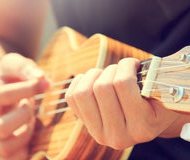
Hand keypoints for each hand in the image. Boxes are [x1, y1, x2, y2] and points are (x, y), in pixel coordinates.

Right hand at [0, 53, 49, 159]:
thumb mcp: (13, 66)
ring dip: (25, 132)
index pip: (3, 96)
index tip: (43, 83)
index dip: (28, 89)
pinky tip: (26, 131)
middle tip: (28, 104)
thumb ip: (25, 68)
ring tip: (28, 118)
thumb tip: (43, 80)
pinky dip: (24, 148)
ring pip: (5, 147)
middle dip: (25, 115)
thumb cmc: (7, 77)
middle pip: (2, 128)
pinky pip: (11, 158)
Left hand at [65, 58, 184, 149]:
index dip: (126, 65)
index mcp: (142, 127)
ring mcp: (99, 132)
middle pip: (102, 87)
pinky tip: (92, 80)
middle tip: (120, 70)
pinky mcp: (86, 125)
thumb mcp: (162, 93)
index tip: (132, 63)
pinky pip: (72, 97)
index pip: (123, 84)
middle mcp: (118, 135)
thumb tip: (128, 64)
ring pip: (83, 93)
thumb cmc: (154, 103)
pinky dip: (79, 82)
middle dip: (111, 69)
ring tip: (105, 74)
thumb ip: (150, 79)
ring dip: (93, 75)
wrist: (146, 122)